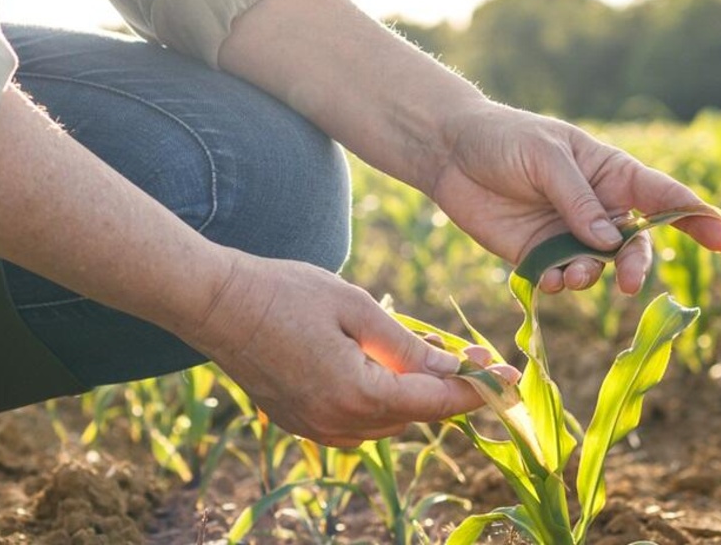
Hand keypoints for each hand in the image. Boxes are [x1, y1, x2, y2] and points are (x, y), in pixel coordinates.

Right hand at [181, 252, 513, 446]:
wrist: (213, 304)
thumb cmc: (284, 293)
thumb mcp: (355, 307)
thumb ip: (406, 345)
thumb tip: (451, 370)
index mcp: (358, 394)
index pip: (434, 403)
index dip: (475, 392)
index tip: (507, 383)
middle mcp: (337, 423)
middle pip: (412, 418)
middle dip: (442, 390)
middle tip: (468, 356)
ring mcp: (313, 427)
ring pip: (384, 424)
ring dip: (408, 397)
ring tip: (425, 357)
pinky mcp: (296, 422)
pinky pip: (353, 423)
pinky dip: (376, 402)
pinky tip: (379, 368)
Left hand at [427, 102, 720, 295]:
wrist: (449, 152)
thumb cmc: (504, 139)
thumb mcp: (544, 157)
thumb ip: (577, 198)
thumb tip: (607, 241)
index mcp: (611, 173)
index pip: (664, 197)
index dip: (698, 218)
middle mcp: (598, 208)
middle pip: (636, 244)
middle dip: (638, 265)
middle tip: (628, 283)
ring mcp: (569, 234)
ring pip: (600, 268)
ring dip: (592, 277)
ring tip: (570, 273)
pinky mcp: (538, 255)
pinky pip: (562, 279)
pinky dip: (561, 284)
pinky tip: (547, 278)